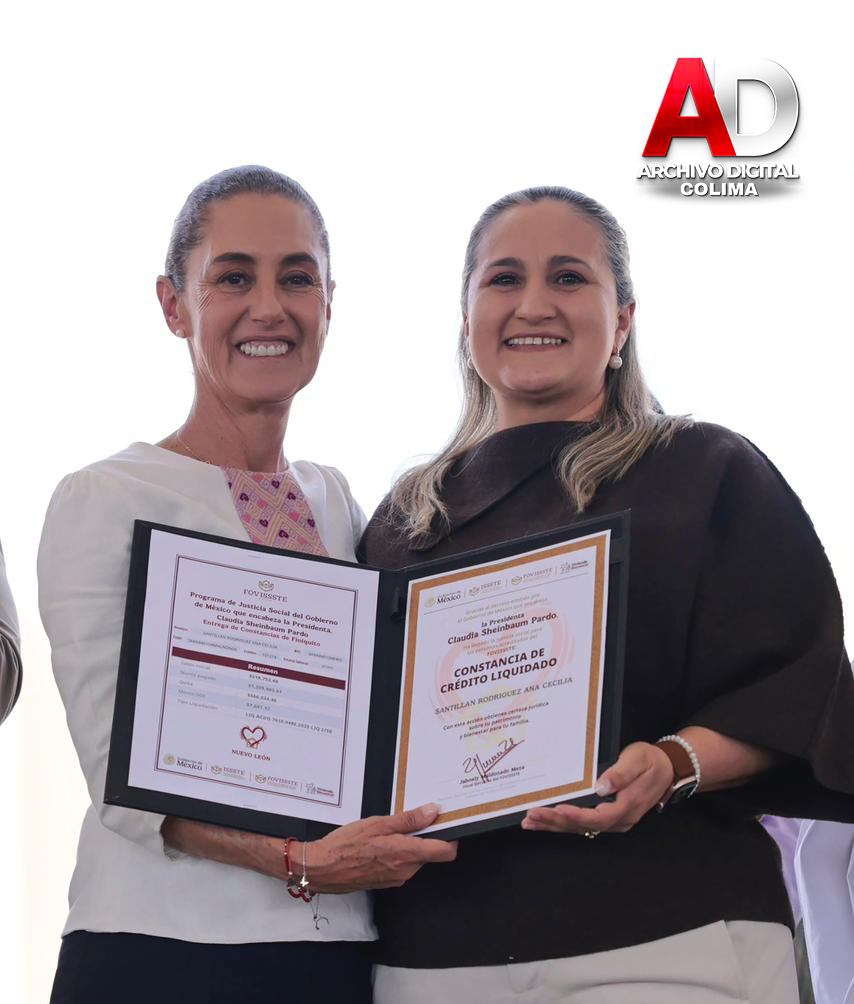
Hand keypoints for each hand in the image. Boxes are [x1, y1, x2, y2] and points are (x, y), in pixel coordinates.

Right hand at [300, 803, 457, 892]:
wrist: (321, 868)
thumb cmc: (345, 845)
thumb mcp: (377, 824)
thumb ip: (408, 820)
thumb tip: (432, 812)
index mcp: (405, 854)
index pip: (445, 852)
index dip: (451, 837)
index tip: (447, 823)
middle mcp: (405, 871)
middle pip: (431, 854)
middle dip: (426, 837)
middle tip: (411, 820)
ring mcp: (396, 879)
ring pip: (416, 859)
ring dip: (410, 845)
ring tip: (390, 831)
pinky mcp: (387, 882)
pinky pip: (402, 866)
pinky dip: (399, 854)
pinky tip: (382, 844)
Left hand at [521, 742, 673, 834]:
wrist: (665, 768)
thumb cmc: (650, 761)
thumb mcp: (637, 760)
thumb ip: (621, 774)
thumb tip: (602, 787)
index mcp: (627, 806)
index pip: (598, 817)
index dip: (577, 815)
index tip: (557, 809)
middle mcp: (619, 819)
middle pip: (584, 826)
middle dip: (555, 822)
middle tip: (532, 816)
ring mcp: (613, 821)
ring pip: (580, 828)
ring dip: (554, 826)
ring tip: (530, 822)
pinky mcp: (606, 817)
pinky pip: (582, 824)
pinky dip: (562, 824)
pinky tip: (545, 822)